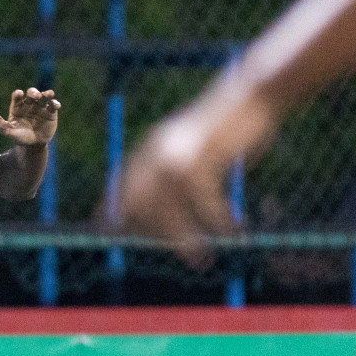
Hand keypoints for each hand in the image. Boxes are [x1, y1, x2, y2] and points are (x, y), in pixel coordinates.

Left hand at [0, 88, 59, 146]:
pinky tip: (55, 105)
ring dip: (46, 94)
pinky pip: (54, 105)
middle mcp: (30, 104)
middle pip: (31, 94)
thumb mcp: (7, 130)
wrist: (33, 145)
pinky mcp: (51, 111)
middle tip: (35, 96)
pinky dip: (55, 103)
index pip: (17, 96)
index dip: (18, 94)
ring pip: (44, 96)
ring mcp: (41, 107)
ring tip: (48, 94)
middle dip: (33, 93)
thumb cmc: (19, 137)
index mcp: (18, 106)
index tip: (19, 94)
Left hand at [116, 87, 274, 267]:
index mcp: (151, 148)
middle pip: (141, 207)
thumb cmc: (226, 128)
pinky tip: (234, 231)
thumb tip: (154, 216)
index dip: (111, 210)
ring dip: (184, 241)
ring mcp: (178, 158)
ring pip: (171, 213)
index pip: (121, 186)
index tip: (103, 233)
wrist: (252, 96)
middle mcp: (158, 153)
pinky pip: (207, 205)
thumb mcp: (189, 147)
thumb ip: (171, 172)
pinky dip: (220, 221)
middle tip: (177, 255)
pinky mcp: (204, 160)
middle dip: (153, 235)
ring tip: (201, 259)